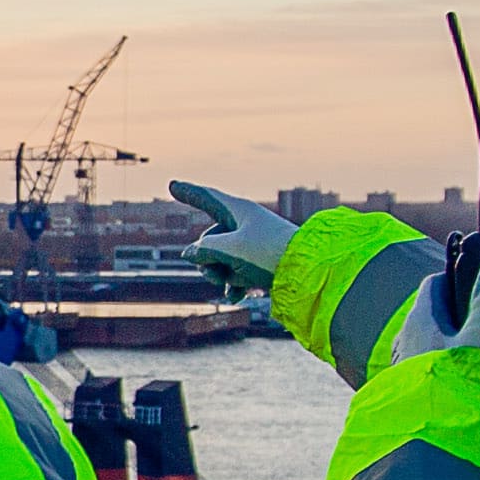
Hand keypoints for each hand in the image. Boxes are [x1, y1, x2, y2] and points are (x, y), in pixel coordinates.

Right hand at [172, 180, 299, 294]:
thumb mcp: (230, 250)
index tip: (172, 184)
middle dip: (206, 259)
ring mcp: (252, 244)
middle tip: (215, 274)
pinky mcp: (259, 263)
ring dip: (219, 273)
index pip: (206, 197)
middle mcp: (244, 224)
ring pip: (220, 257)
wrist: (307, 272)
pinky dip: (233, 283)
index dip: (188, 192)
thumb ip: (203, 249)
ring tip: (229, 285)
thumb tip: (190, 253)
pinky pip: (236, 271)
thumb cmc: (270, 254)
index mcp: (239, 210)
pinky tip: (236, 296)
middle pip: (209, 239)